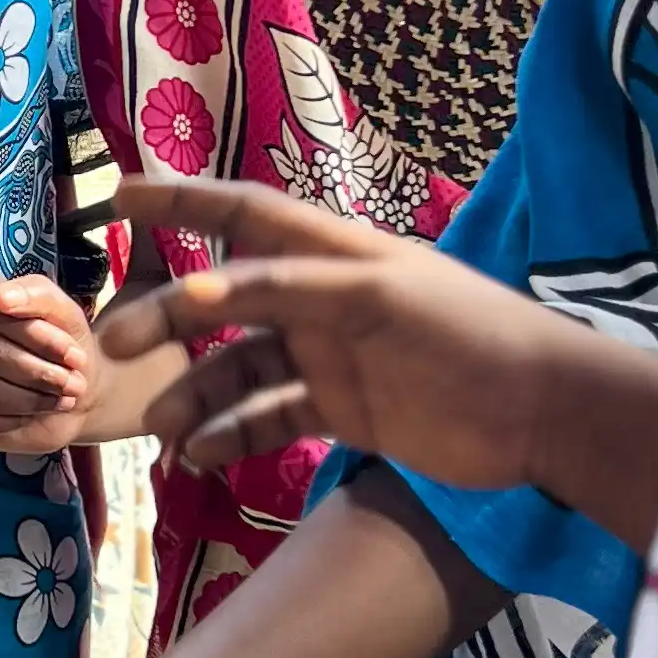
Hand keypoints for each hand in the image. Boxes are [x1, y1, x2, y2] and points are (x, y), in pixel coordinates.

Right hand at [0, 275, 91, 450]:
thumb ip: (36, 295)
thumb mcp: (63, 313)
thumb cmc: (60, 346)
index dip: (38, 335)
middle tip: (73, 384)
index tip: (73, 354)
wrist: (67, 392)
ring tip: (60, 399)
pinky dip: (11, 421)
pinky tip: (30, 415)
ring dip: (29, 399)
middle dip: (39, 372)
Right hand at [99, 177, 572, 485]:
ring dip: (195, 395)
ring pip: (238, 369)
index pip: (241, 213)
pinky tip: (200, 458)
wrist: (544, 413)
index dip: (178, 200)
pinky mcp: (343, 411)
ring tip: (162, 431)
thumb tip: (191, 292)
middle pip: (223, 301)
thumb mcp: (375, 297)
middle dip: (166, 318)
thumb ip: (283, 290)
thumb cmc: (468, 334)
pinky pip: (269, 418)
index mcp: (331, 252)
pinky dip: (231, 437)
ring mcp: (328, 357)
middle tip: (114, 345)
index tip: (113, 198)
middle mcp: (319, 299)